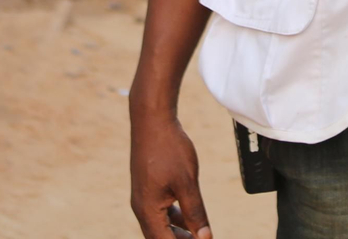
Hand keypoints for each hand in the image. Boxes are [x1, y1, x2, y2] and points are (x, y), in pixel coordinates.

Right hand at [131, 111, 212, 238]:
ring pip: (160, 224)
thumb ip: (196, 213)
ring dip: (178, 231)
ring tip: (198, 234)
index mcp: (147, 210)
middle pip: (159, 236)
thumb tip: (205, 237)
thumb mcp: (187, 183)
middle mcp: (141, 207)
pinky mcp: (147, 186)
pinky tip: (189, 215)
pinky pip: (159, 210)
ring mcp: (143, 196)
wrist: (152, 119)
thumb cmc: (169, 149)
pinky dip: (174, 217)